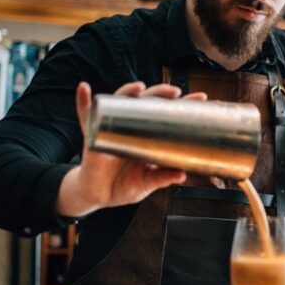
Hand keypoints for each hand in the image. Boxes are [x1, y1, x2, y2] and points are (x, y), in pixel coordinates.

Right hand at [55, 81, 207, 217]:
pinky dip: (83, 102)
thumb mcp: (146, 183)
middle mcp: (131, 127)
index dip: (182, 106)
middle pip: (146, 103)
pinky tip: (83, 89)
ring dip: (127, 92)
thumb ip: (161, 178)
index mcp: (147, 136)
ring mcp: (111, 128)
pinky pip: (86, 117)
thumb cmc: (123, 185)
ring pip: (120, 104)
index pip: (167, 115)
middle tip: (174, 92)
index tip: (200, 98)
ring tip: (137, 88)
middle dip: (160, 94)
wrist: (97, 196)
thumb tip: (182, 175)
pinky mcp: (92, 136)